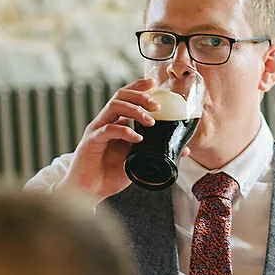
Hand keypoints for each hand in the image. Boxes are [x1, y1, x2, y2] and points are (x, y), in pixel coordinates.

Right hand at [58, 78, 164, 201]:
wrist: (89, 191)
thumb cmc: (111, 174)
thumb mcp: (139, 161)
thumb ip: (158, 152)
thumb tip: (185, 149)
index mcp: (116, 123)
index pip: (126, 97)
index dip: (138, 87)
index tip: (154, 83)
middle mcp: (105, 122)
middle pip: (120, 96)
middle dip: (140, 96)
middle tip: (157, 106)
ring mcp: (97, 130)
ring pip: (113, 107)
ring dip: (134, 110)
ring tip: (151, 121)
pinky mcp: (91, 142)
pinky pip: (107, 130)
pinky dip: (124, 131)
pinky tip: (138, 138)